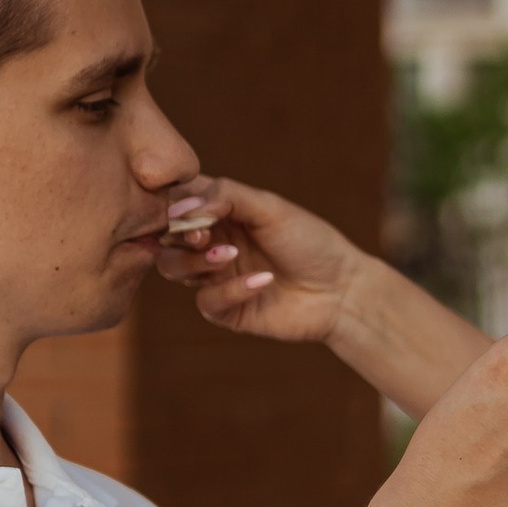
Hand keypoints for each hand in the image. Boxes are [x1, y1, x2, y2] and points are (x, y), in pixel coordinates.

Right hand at [153, 176, 360, 347]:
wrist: (342, 288)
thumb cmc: (310, 241)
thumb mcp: (269, 207)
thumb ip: (225, 196)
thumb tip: (182, 209)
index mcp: (220, 211)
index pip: (177, 201)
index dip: (173, 204)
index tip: (187, 209)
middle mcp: (212, 242)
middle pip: (165, 236)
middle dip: (178, 234)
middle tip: (202, 234)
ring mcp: (216, 276)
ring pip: (174, 268)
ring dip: (197, 260)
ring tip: (230, 254)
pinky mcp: (226, 310)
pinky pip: (207, 301)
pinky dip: (231, 289)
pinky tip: (263, 280)